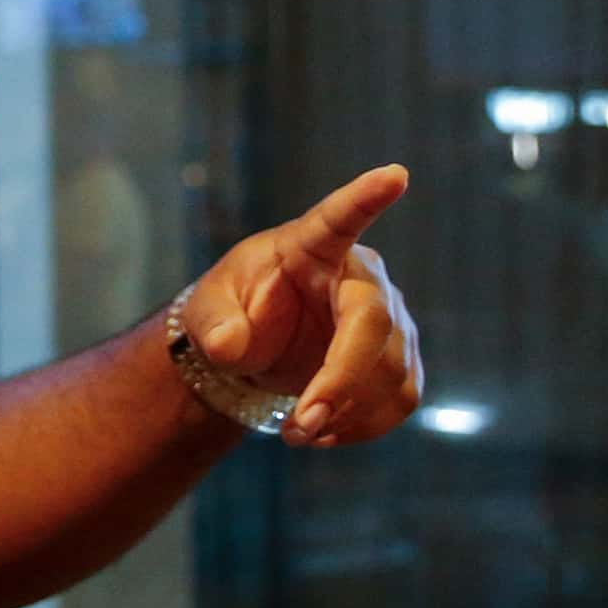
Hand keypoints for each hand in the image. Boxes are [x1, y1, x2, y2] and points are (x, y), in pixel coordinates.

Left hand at [183, 164, 424, 448]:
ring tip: (298, 432)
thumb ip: (214, 325)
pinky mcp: (399, 356)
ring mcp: (389, 317)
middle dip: (341, 380)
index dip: (365, 198)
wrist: (254, 346)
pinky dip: (365, 425)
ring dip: (347, 412)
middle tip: (302, 423)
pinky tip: (326, 433)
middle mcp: (359, 276)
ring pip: (391, 371)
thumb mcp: (206, 313)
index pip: (339, 218)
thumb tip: (229, 345)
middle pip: (374, 324)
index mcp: (310, 247)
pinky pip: (401, 398)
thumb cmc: (232, 311)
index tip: (394, 175)